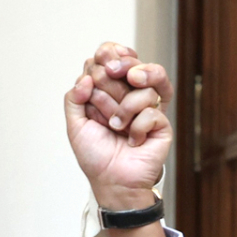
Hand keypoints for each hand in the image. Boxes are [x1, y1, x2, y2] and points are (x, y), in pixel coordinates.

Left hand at [65, 42, 172, 212]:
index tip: (100, 65)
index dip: (108, 54)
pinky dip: (136, 127)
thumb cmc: (96, 155)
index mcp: (111, 89)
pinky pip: (152, 112)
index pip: (113, 56)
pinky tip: (131, 140)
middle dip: (111, 81)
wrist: (112, 182)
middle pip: (129, 64)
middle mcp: (131, 94)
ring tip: (115, 126)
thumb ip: (74, 97)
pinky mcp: (162, 124)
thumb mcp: (75, 124)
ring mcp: (149, 107)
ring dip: (122, 106)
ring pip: (144, 84)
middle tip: (103, 101)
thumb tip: (86, 78)